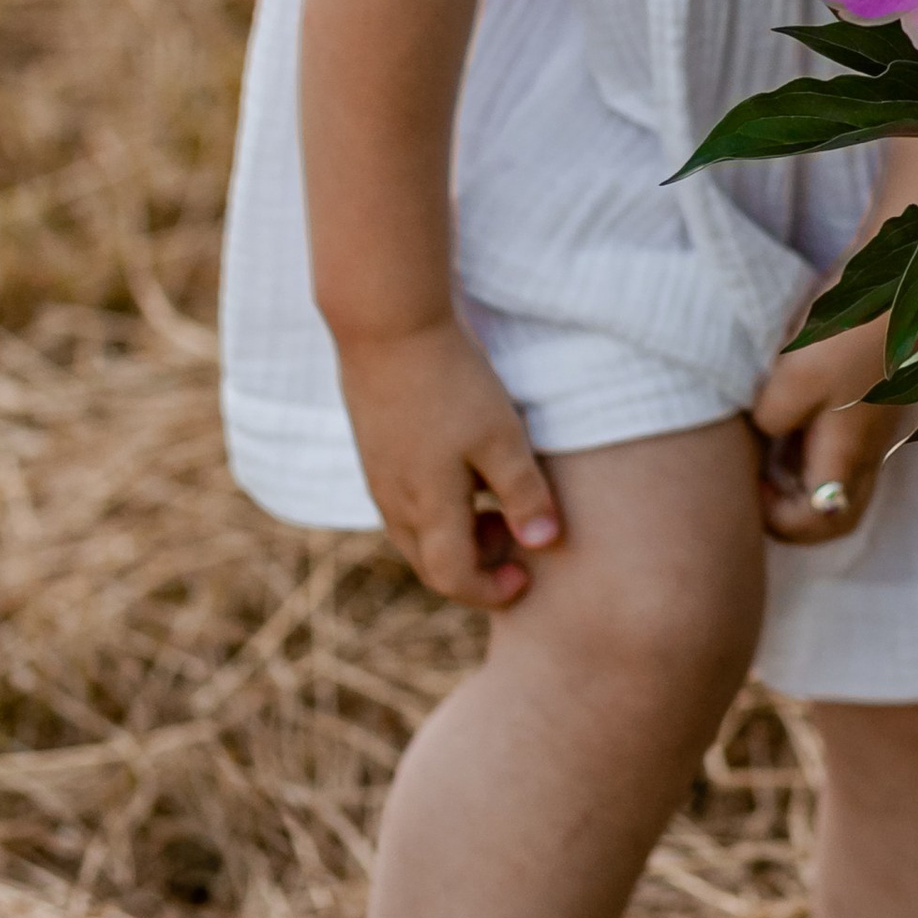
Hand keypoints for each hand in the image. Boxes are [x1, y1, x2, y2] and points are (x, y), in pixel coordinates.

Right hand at [334, 316, 562, 609]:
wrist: (388, 326)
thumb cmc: (452, 383)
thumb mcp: (502, 436)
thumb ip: (523, 493)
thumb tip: (543, 544)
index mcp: (427, 509)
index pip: (452, 578)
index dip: (488, 591)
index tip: (523, 578)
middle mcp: (395, 502)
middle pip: (430, 563)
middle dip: (473, 568)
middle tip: (513, 541)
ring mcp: (379, 475)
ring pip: (415, 532)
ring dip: (454, 536)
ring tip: (493, 503)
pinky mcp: (374, 448)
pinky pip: (403, 501)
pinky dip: (436, 507)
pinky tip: (463, 469)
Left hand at [753, 316, 907, 544]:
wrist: (914, 270)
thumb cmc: (856, 328)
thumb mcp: (796, 376)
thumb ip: (772, 417)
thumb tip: (764, 432)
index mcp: (852, 453)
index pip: (821, 523)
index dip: (778, 520)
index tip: (751, 481)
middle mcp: (873, 446)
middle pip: (836, 505)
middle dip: (792, 503)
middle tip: (758, 471)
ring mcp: (881, 418)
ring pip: (839, 466)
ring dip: (802, 462)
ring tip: (768, 428)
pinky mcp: (881, 388)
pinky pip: (845, 431)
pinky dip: (814, 429)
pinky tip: (791, 391)